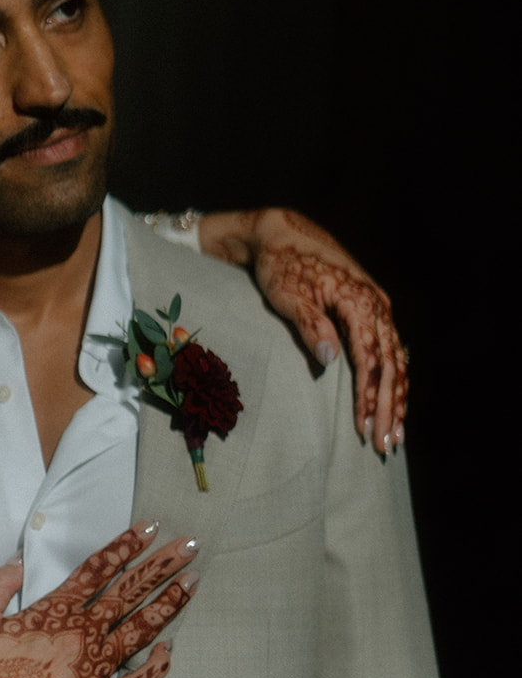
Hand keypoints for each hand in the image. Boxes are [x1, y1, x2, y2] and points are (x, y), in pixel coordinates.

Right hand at [0, 524, 197, 677]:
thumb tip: (18, 561)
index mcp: (54, 612)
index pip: (98, 569)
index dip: (126, 545)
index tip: (151, 527)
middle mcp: (84, 635)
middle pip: (130, 592)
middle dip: (162, 565)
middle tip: (191, 546)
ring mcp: (98, 669)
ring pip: (143, 629)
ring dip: (170, 603)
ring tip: (193, 581)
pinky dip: (158, 666)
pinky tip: (171, 649)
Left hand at [198, 208, 406, 452]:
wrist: (283, 232)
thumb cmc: (280, 264)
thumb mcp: (288, 293)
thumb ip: (310, 325)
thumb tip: (331, 360)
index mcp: (360, 302)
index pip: (370, 360)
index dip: (369, 397)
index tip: (364, 429)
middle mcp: (377, 305)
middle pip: (391, 365)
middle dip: (390, 408)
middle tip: (387, 446)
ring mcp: (377, 306)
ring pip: (396, 360)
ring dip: (397, 397)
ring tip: (396, 433)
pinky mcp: (371, 309)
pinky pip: (389, 350)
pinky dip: (392, 378)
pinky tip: (393, 401)